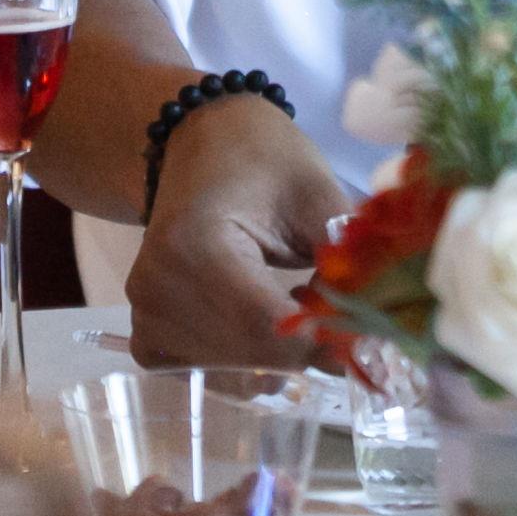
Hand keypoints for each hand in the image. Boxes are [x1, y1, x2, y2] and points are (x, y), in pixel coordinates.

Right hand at [127, 95, 346, 372]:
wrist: (199, 143)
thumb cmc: (261, 156)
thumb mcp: (315, 192)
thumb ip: (344, 260)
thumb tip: (372, 328)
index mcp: (194, 245)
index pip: (266, 325)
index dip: (323, 339)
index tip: (366, 335)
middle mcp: (156, 289)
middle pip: (251, 355)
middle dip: (305, 346)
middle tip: (336, 313)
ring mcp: (144, 316)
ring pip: (232, 372)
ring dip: (277, 355)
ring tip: (292, 302)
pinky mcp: (146, 334)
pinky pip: (207, 372)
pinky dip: (244, 361)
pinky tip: (260, 321)